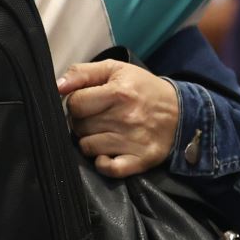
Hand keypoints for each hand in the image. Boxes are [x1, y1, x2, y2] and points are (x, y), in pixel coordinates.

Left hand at [57, 60, 180, 177]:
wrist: (181, 112)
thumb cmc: (143, 89)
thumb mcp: (116, 70)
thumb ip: (83, 73)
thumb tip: (57, 86)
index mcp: (119, 92)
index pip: (75, 103)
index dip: (76, 103)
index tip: (87, 103)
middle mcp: (126, 117)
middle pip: (79, 126)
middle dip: (82, 122)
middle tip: (96, 118)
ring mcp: (133, 141)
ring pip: (88, 147)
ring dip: (90, 141)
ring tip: (103, 132)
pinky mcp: (140, 160)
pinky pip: (108, 169)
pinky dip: (103, 163)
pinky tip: (107, 153)